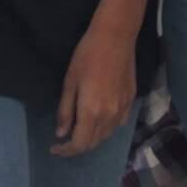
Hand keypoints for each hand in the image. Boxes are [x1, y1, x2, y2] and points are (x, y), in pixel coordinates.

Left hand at [51, 22, 136, 157]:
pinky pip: (118, 124)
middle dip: (77, 145)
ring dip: (92, 137)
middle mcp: (109, 116)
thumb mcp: (70, 81)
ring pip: (106, 135)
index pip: (79, 144)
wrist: (116, 36)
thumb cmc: (87, 55)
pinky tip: (100, 116)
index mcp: (91, 111)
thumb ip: (65, 110)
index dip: (65, 150)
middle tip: (65, 137)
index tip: (54, 147)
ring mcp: (123, 109)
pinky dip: (106, 127)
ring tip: (81, 126)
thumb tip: (61, 133)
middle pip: (93, 143)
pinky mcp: (131, 101)